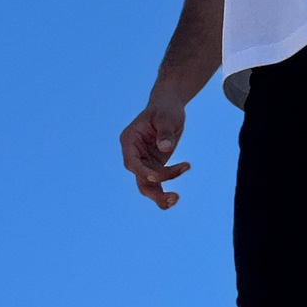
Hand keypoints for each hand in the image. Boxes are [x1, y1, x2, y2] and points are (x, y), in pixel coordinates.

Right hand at [120, 84, 190, 208]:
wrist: (169, 106)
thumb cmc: (166, 108)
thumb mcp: (167, 117)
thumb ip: (165, 132)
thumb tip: (165, 148)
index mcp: (129, 140)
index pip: (131, 162)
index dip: (142, 172)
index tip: (157, 175)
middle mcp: (133, 154)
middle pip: (139, 177)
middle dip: (154, 190)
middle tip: (173, 197)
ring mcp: (144, 161)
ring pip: (147, 185)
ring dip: (160, 195)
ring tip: (176, 199)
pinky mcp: (154, 165)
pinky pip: (157, 183)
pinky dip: (164, 192)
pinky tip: (174, 199)